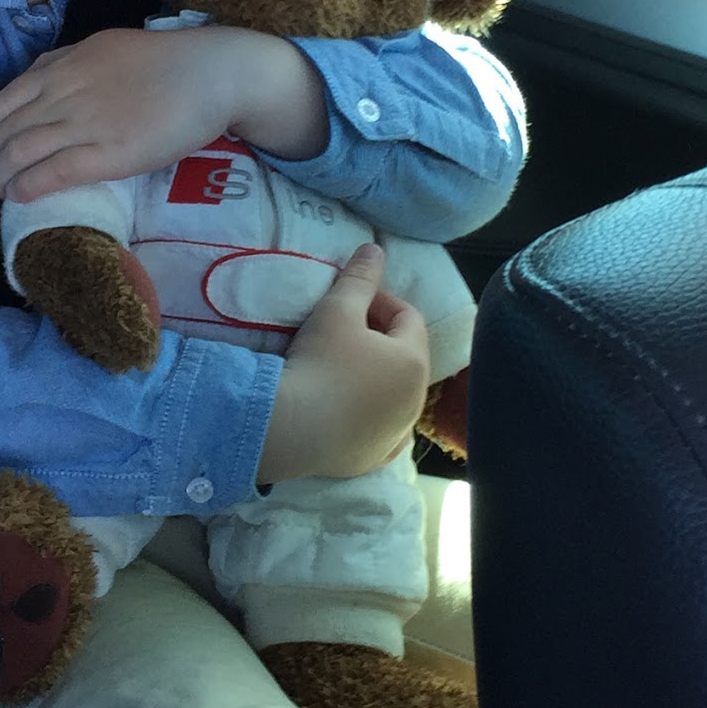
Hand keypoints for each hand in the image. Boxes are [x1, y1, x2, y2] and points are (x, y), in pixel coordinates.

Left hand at [0, 25, 328, 202]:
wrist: (211, 74)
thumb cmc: (169, 62)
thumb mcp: (107, 48)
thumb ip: (73, 66)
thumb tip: (50, 82)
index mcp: (63, 65)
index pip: (4, 101)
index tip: (1, 146)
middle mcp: (64, 91)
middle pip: (5, 130)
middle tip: (0, 175)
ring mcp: (83, 123)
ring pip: (19, 152)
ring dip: (2, 177)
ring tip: (3, 192)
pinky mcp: (105, 153)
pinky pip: (49, 173)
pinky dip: (26, 187)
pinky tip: (19, 198)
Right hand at [258, 244, 430, 483]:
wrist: (291, 429)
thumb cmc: (320, 362)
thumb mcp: (336, 310)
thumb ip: (359, 278)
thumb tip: (375, 248)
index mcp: (414, 361)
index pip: (408, 317)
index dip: (380, 300)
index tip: (348, 298)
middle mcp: (415, 401)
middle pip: (403, 356)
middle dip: (378, 337)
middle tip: (341, 328)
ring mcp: (396, 435)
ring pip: (392, 395)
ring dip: (373, 376)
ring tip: (337, 366)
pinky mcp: (373, 459)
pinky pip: (378, 429)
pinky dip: (366, 415)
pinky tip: (342, 408)